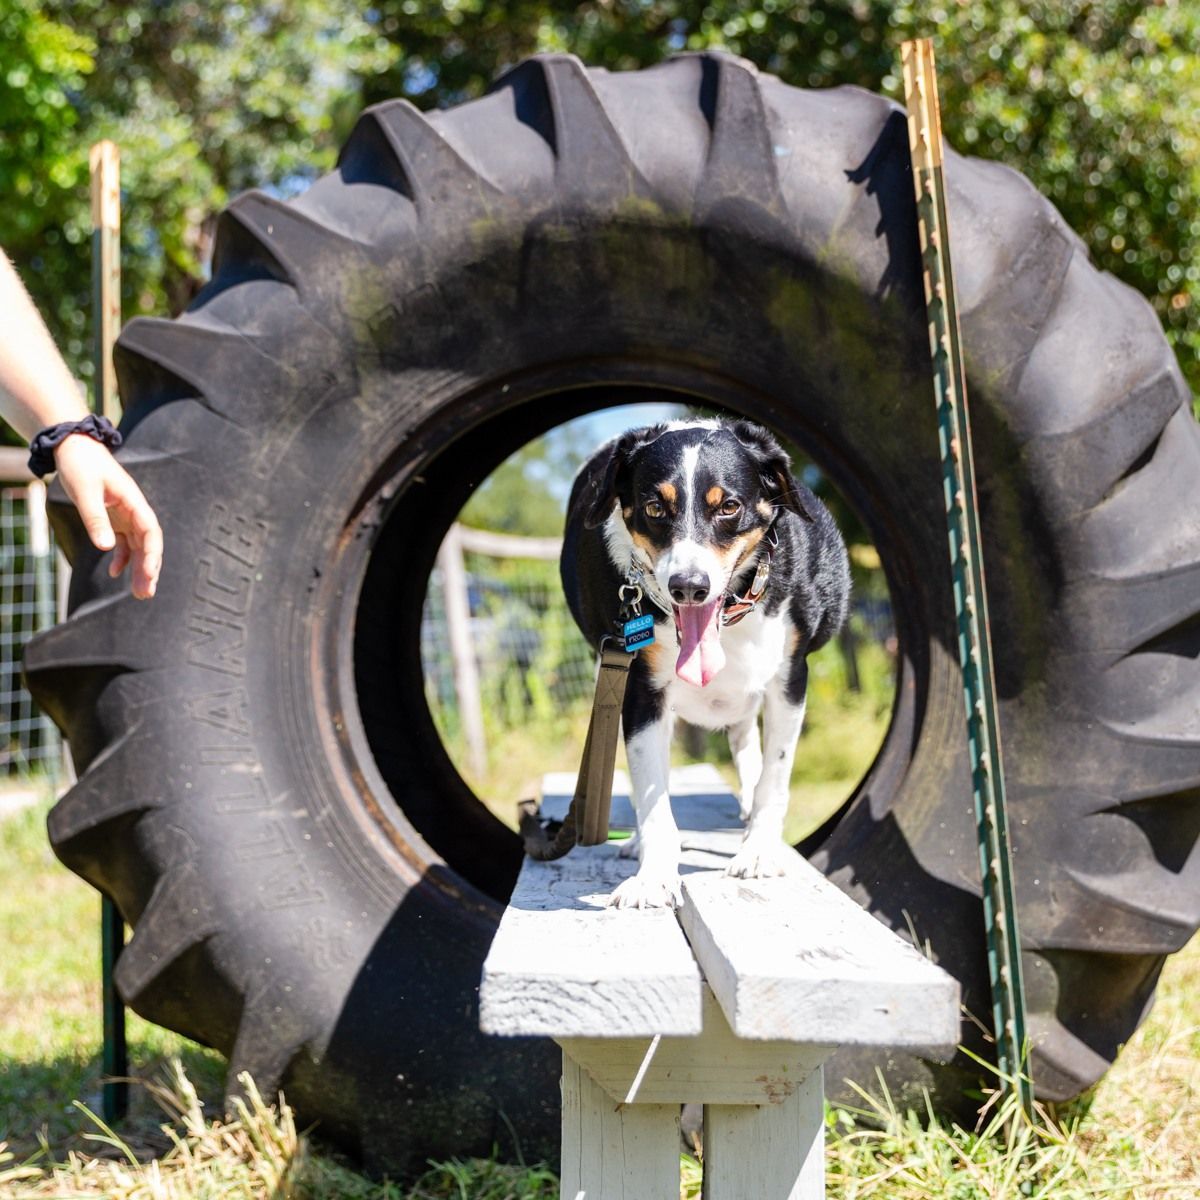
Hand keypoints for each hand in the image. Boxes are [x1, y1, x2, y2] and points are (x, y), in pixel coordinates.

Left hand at [52, 434, 162, 599]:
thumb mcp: (85, 492)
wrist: (74, 448)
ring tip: (139, 592)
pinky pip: (123, 543)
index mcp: (133, 501)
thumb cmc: (81, 465)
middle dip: (149, 569)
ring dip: (139, 568)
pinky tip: (113, 572)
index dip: (153, 553)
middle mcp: (134, 510)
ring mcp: (125, 515)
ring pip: (138, 546)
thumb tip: (106, 548)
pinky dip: (121, 558)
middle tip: (146, 593)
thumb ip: (95, 519)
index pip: (151, 531)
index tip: (150, 573)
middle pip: (148, 543)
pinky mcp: (114, 519)